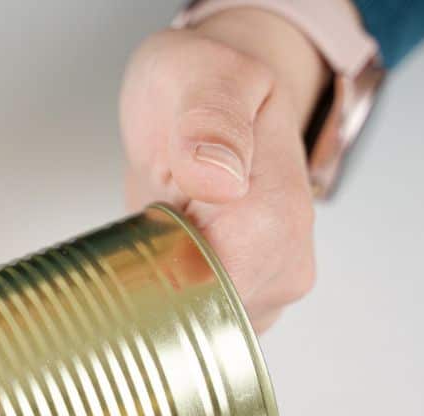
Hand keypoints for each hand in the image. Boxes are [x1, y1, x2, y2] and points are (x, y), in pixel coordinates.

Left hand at [120, 8, 330, 330]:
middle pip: (201, 324)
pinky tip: (169, 254)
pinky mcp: (253, 299)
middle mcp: (285, 263)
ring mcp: (271, 288)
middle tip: (145, 226)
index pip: (208, 298)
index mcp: (274, 216)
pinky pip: (204, 329)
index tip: (139, 245)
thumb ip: (208, 119)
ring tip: (160, 233)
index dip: (158, 288)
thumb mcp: (197, 75)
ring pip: (200, 333)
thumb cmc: (202, 84)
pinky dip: (173, 302)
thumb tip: (219, 177)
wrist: (218, 93)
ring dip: (163, 297)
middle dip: (157, 293)